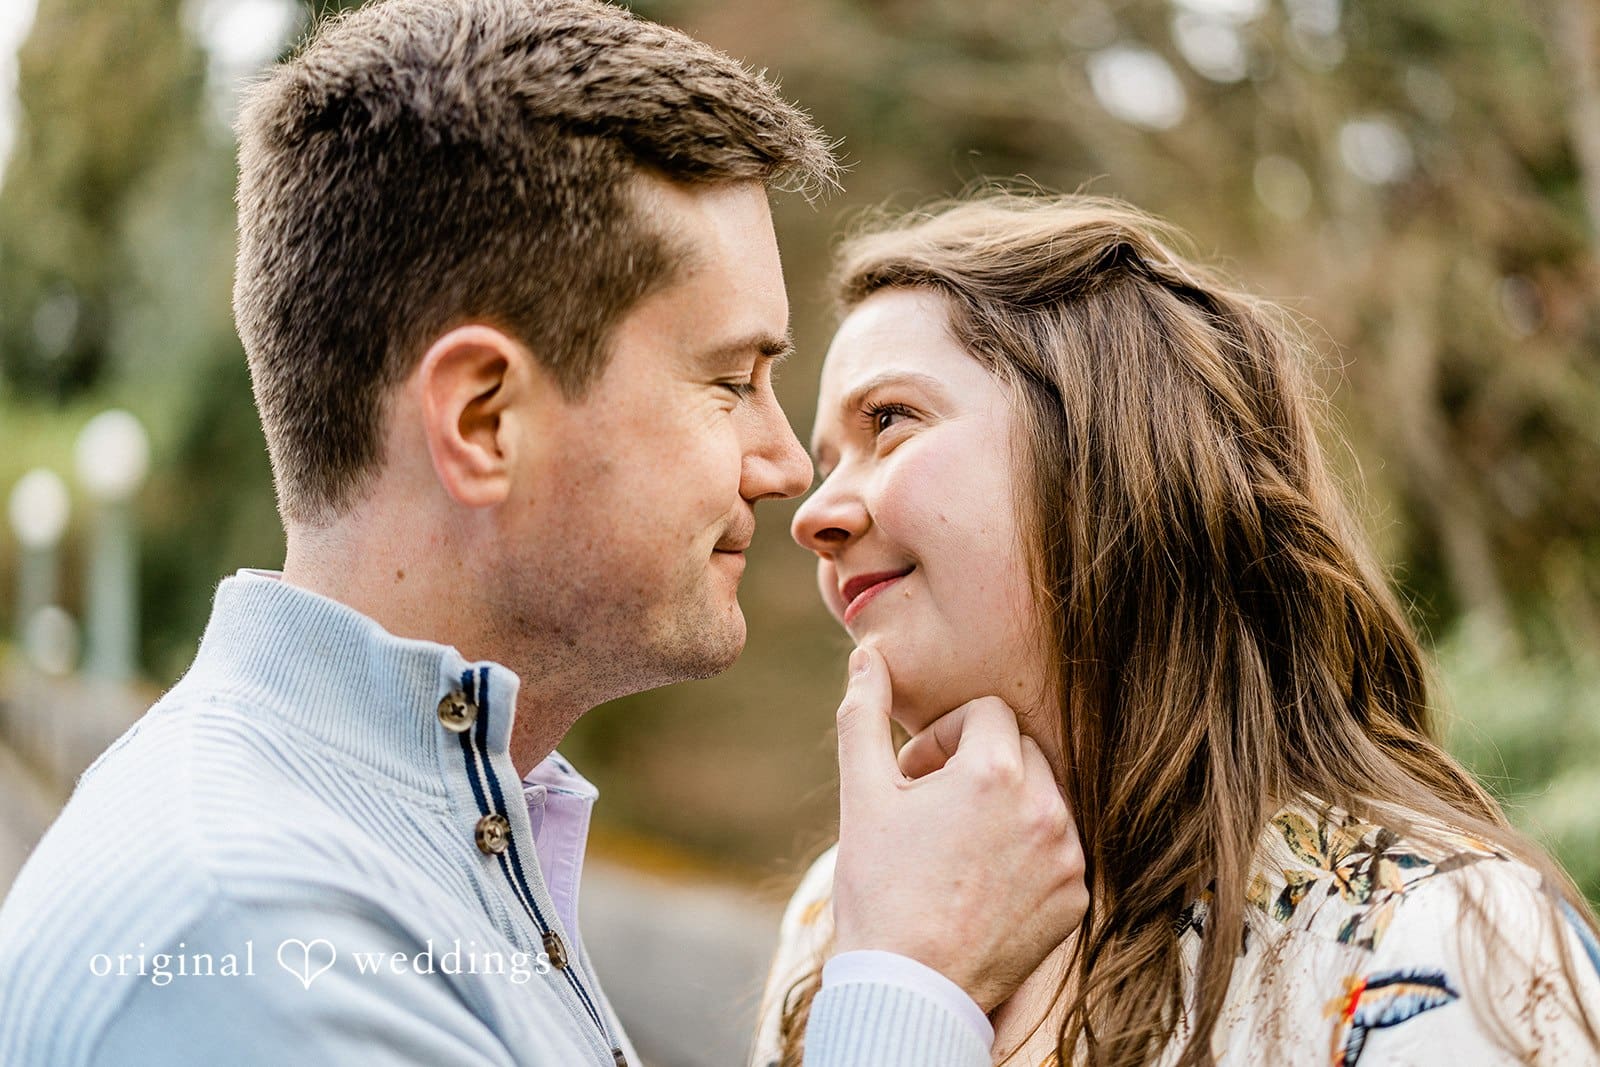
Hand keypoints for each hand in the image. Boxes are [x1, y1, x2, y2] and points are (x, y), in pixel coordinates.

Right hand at [829, 646, 1088, 1012]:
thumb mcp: (862, 793)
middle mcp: (1046, 808)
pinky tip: (981, 883)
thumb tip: (867, 655)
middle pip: (1020, 750)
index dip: (944, 737)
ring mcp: (1068, 857)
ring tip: (956, 846)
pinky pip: (1059, 850)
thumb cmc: (879, 888)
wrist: (909, 987)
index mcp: (996, 772)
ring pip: (1043, 798)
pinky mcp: (1078, 899)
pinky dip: (1026, 855)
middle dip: (978, 766)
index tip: (915, 775)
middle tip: (931, 808)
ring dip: (1005, 807)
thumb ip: (864, 714)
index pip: (986, 712)